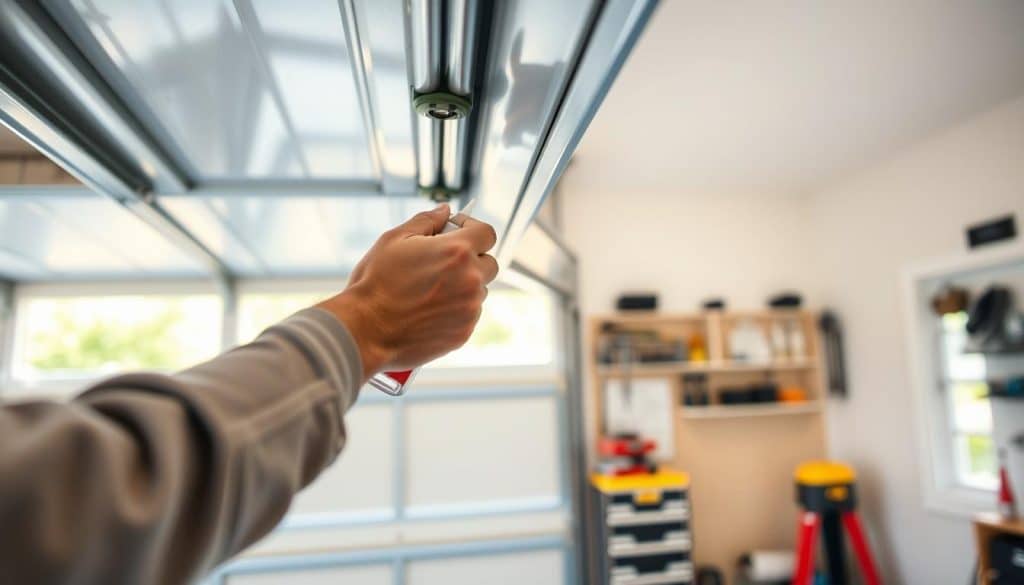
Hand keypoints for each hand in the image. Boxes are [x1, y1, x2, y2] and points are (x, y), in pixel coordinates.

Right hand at [318, 204, 498, 380]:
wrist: (365, 330)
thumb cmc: (376, 283)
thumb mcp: (395, 240)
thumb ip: (426, 221)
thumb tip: (444, 211)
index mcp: (457, 251)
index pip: (486, 233)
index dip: (472, 228)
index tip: (458, 231)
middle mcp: (471, 280)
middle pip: (489, 263)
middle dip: (472, 259)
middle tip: (444, 262)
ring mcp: (470, 309)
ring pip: (479, 292)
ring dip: (463, 287)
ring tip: (430, 290)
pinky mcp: (464, 332)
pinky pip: (468, 315)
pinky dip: (455, 310)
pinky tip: (428, 310)